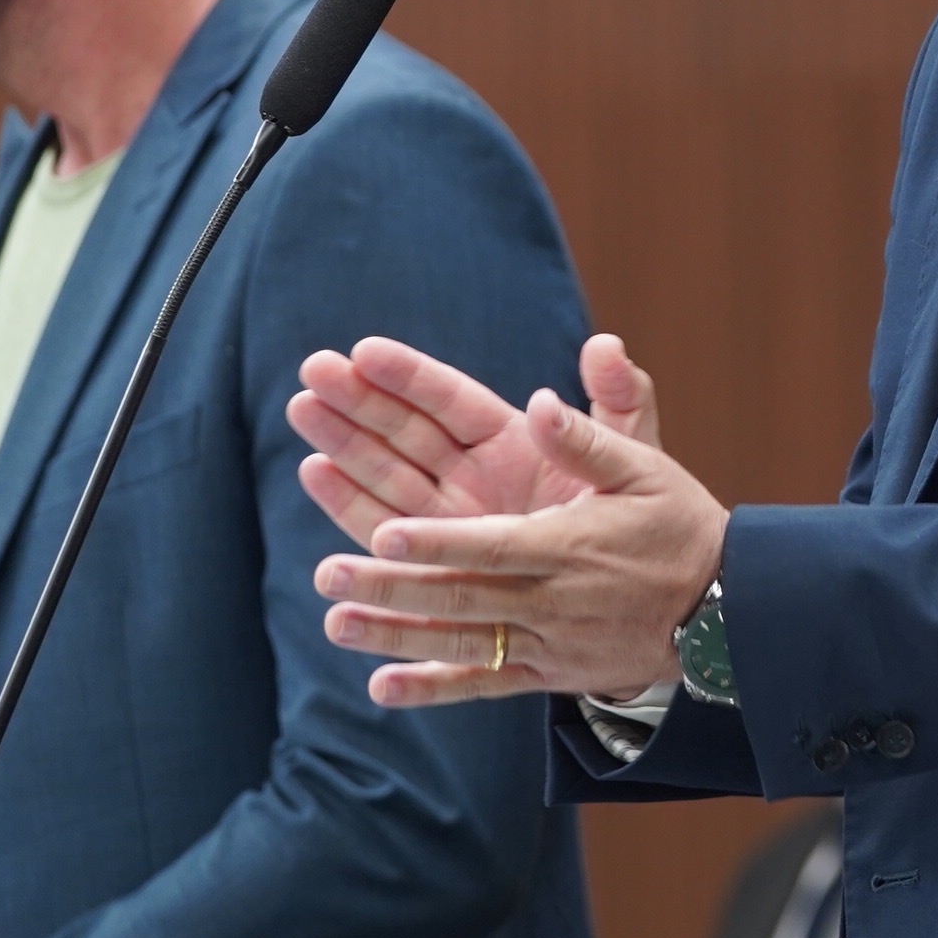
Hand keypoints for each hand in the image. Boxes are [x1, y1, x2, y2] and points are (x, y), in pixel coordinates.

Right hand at [290, 332, 659, 546]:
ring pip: (386, 473)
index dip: (411, 376)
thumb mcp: (633, 456)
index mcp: (513, 440)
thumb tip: (606, 344)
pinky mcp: (436, 561)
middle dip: (360, 400)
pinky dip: (350, 503)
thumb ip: (619, 401)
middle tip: (314, 371)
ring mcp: (449, 517)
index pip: (451, 400)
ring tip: (303, 409)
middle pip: (406, 430)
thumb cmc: (634, 515)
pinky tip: (315, 471)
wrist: (630, 593)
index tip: (366, 350)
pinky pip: (387, 529)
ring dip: (343, 442)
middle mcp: (472, 475)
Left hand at [306, 350, 727, 706]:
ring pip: (462, 642)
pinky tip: (381, 689)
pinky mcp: (550, 675)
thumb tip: (539, 401)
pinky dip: (433, 689)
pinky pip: (485, 684)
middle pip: (462, 595)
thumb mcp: (648, 469)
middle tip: (327, 574)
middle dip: (391, 586)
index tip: (385, 531)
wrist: (727, 612)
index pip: (493, 545)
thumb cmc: (680, 526)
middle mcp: (554, 600)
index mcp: (571, 545)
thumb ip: (589, 437)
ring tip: (335, 623)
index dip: (439, 541)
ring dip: (395, 636)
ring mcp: (550, 643)